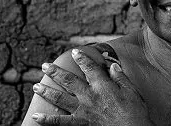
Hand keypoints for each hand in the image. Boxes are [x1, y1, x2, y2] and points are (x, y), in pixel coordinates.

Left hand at [32, 49, 153, 125]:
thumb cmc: (134, 111)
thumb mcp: (131, 91)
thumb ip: (120, 77)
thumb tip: (112, 66)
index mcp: (102, 86)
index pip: (89, 67)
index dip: (81, 58)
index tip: (74, 52)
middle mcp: (89, 96)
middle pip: (68, 80)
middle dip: (55, 72)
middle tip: (45, 66)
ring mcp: (82, 111)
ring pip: (59, 99)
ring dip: (46, 91)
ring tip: (36, 86)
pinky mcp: (80, 124)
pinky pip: (60, 122)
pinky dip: (47, 120)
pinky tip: (36, 118)